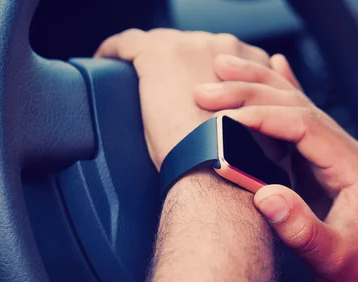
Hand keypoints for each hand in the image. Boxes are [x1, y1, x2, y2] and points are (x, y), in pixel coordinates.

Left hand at [95, 29, 270, 168]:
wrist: (218, 163)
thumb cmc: (237, 157)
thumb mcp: (251, 124)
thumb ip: (244, 106)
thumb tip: (228, 112)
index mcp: (251, 62)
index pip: (222, 53)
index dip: (200, 64)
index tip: (188, 78)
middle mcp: (224, 45)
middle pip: (190, 45)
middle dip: (177, 63)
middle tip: (161, 88)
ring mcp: (190, 46)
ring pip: (161, 43)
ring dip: (149, 59)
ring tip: (133, 76)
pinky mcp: (158, 53)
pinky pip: (127, 43)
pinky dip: (114, 51)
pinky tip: (105, 62)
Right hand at [194, 55, 357, 281]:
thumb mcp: (332, 260)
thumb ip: (300, 228)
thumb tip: (264, 195)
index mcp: (354, 169)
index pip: (305, 126)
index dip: (263, 117)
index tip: (224, 116)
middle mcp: (347, 154)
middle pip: (297, 108)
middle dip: (252, 92)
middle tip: (208, 86)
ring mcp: (336, 158)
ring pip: (296, 109)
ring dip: (259, 88)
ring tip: (224, 68)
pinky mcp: (323, 167)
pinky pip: (299, 125)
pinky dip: (283, 97)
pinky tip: (276, 70)